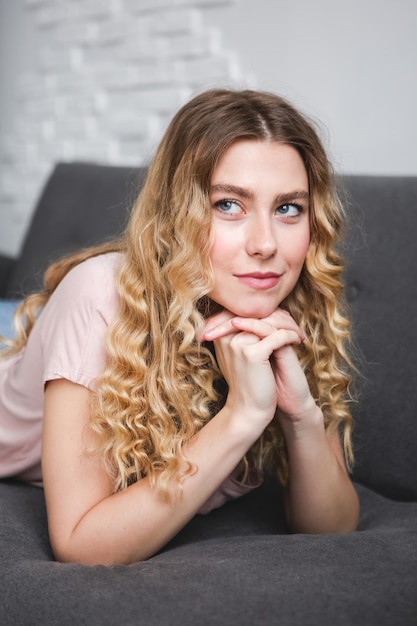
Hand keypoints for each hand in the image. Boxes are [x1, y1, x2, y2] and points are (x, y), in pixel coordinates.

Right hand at [202, 309, 304, 431]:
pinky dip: (291, 336)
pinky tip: (298, 341)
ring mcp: (238, 343)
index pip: (245, 311)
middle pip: (258, 314)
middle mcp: (226, 336)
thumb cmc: (247, 382)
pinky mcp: (252, 354)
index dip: (267, 312)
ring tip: (298, 333)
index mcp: (220, 334)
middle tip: (293, 324)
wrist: (248, 409)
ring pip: (269, 322)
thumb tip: (258, 314)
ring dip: (288, 326)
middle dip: (279, 316)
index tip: (283, 319)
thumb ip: (242, 333)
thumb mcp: (240, 354)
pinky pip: (278, 336)